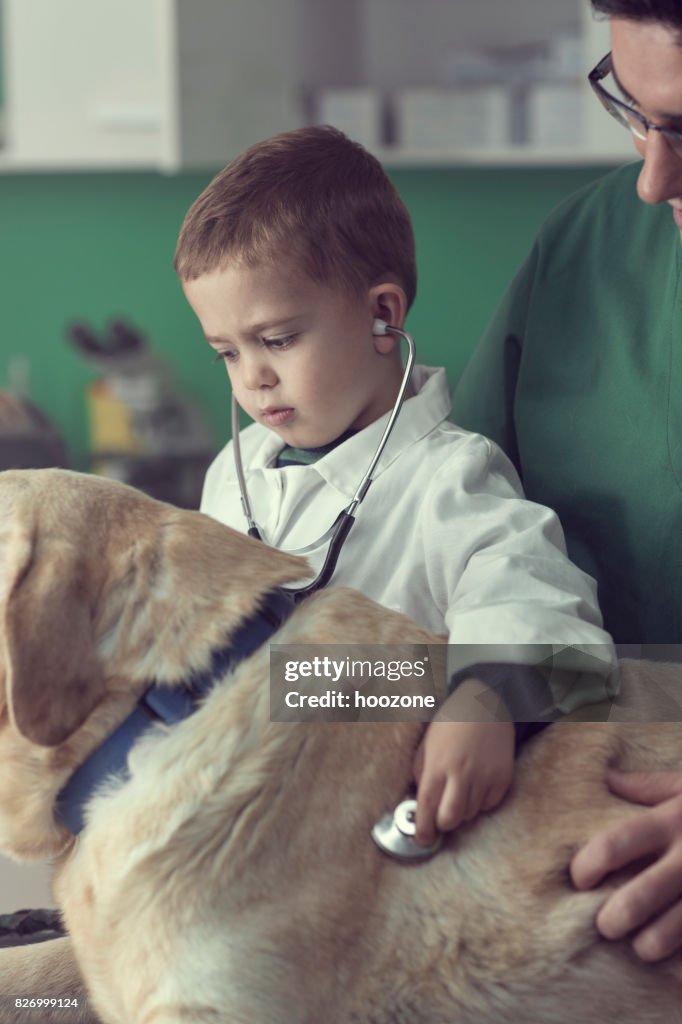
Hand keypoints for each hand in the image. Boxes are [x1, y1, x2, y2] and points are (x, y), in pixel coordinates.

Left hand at [412, 715, 514, 846]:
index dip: (422, 829)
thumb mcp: (427, 744)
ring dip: (461, 812)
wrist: (486, 703)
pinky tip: (475, 786)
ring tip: (458, 791)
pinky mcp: (503, 778)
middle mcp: (462, 772)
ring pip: (470, 814)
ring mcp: (485, 776)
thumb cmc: (451, 722)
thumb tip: (418, 803)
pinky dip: (480, 803)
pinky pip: (489, 805)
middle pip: (450, 818)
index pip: (427, 806)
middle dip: (442, 825)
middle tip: (439, 819)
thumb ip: (421, 773)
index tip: (421, 839)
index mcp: (439, 764)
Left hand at [570, 770, 681, 960]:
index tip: (579, 878)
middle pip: (642, 893)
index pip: (617, 842)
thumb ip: (648, 786)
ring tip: (641, 948)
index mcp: (671, 821)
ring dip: (652, 943)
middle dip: (616, 916)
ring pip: (675, 926)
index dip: (590, 863)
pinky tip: (678, 957)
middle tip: (604, 925)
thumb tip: (608, 779)